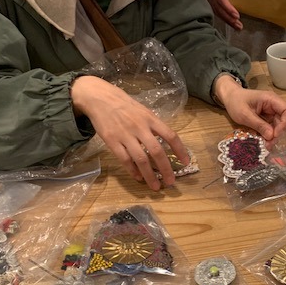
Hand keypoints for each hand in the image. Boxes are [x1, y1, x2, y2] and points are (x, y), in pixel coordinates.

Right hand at [71, 76, 187, 190]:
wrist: (99, 98)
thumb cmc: (124, 105)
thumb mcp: (143, 111)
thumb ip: (154, 126)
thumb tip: (166, 143)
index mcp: (150, 119)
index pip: (170, 136)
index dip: (180, 150)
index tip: (186, 162)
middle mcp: (140, 127)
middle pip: (157, 151)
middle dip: (166, 169)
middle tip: (171, 182)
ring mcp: (125, 135)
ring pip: (141, 159)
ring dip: (149, 175)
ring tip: (155, 186)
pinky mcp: (112, 141)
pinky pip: (125, 160)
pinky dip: (132, 171)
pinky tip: (138, 177)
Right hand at [203, 0, 254, 29]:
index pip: (221, 0)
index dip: (229, 9)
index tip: (237, 16)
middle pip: (219, 9)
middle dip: (229, 19)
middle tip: (239, 26)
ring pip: (217, 11)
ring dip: (227, 20)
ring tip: (237, 27)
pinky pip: (216, 10)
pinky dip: (223, 16)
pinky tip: (230, 21)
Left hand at [213, 75, 285, 144]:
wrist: (230, 97)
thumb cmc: (236, 102)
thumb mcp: (245, 115)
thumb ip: (258, 124)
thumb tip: (271, 136)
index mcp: (270, 99)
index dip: (285, 123)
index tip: (275, 134)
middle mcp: (273, 105)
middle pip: (283, 119)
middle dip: (277, 133)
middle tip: (268, 144)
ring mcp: (270, 111)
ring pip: (278, 125)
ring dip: (273, 136)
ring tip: (265, 145)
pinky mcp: (267, 117)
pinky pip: (271, 127)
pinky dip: (268, 135)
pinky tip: (263, 141)